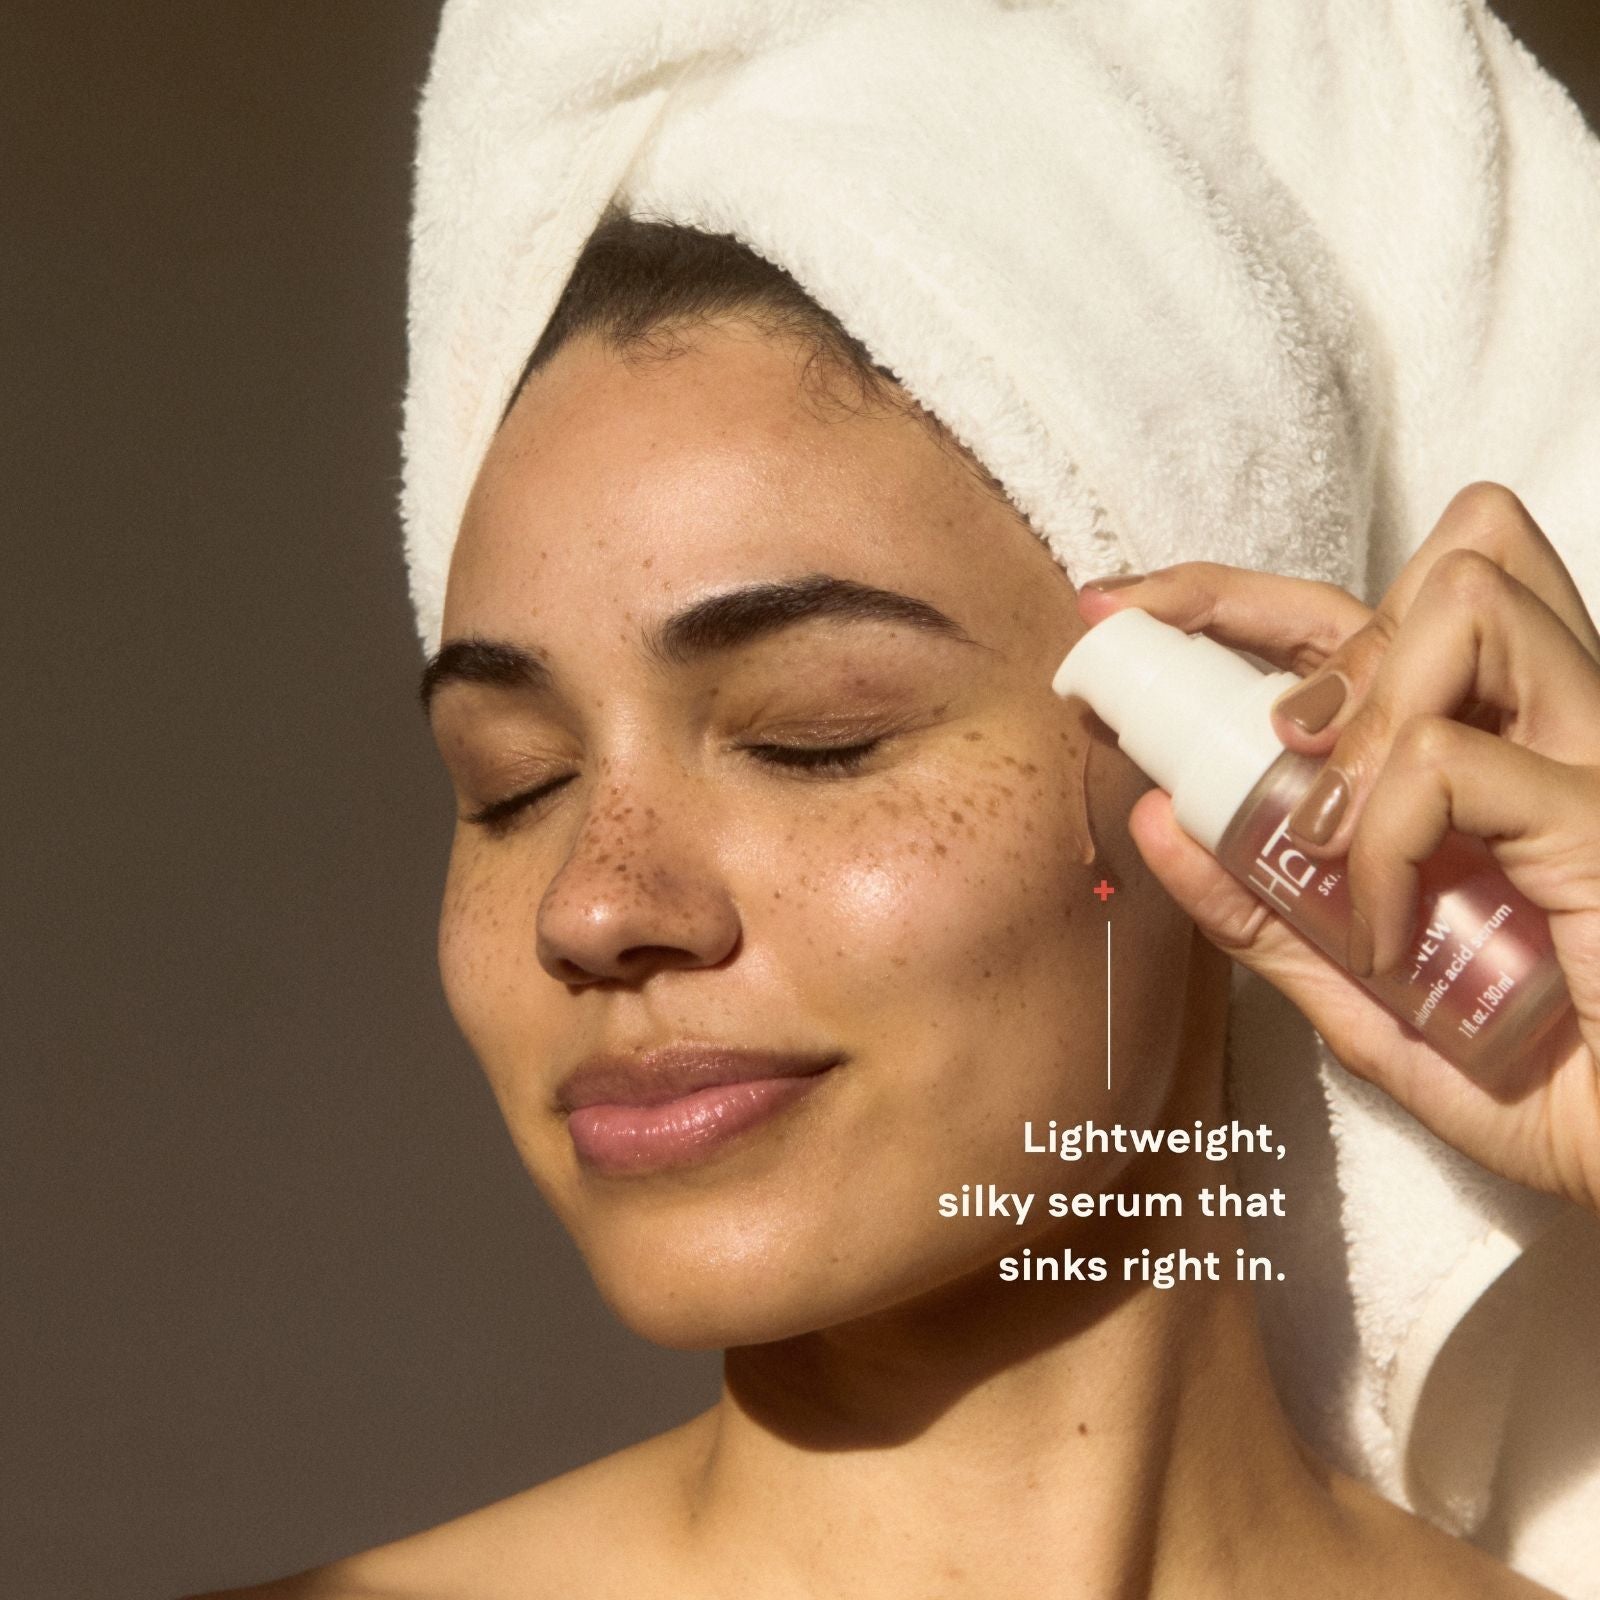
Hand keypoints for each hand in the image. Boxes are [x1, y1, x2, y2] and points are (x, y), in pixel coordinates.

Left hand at [1078, 482, 1599, 1212]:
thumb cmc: (1551, 1086)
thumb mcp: (1370, 999)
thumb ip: (1270, 913)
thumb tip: (1159, 817)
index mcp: (1500, 754)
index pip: (1372, 615)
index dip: (1240, 594)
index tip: (1124, 610)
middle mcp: (1559, 728)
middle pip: (1442, 557)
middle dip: (1284, 610)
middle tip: (1235, 713)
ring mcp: (1595, 758)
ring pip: (1461, 602)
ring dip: (1352, 708)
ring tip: (1324, 832)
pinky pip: (1443, 761)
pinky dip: (1381, 843)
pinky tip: (1385, 939)